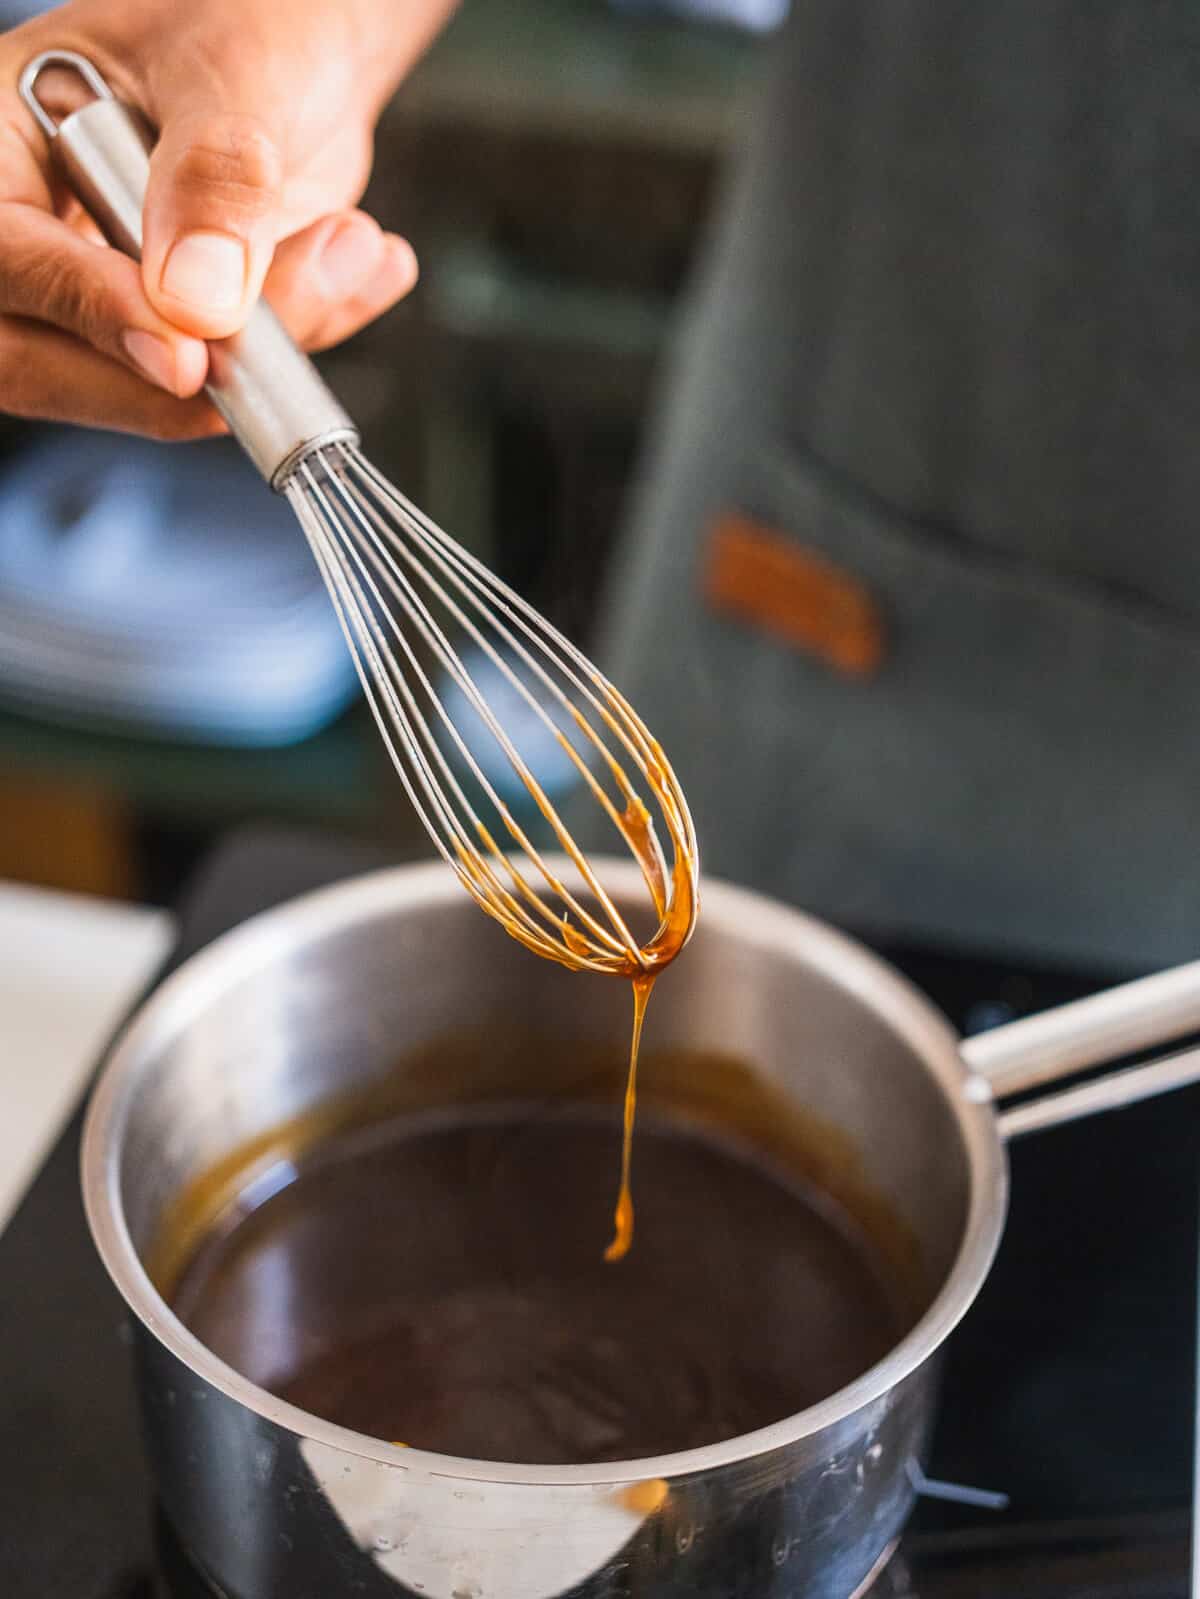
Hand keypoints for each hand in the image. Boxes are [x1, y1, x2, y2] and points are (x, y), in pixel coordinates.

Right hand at [0, 0, 449, 438]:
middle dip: (178, 375)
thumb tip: (196, 303)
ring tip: (353, 245)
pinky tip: (360, 262)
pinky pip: (229, 383)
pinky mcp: (174, 335)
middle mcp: (31, 232)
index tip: (185, 353)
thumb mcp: (233, 69)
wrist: (301, 45)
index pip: (6, 258)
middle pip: (43, 362)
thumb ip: (214, 177)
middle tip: (282, 337)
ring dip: (267, 354)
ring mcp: (99, 292)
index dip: (91, 313)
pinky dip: (306, 341)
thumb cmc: (244, 19)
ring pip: (145, 390)